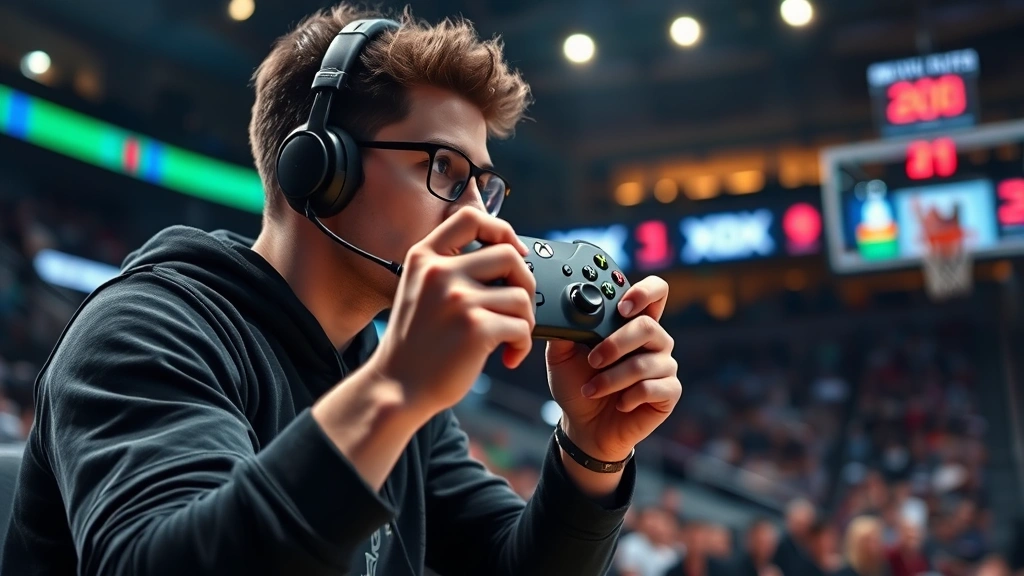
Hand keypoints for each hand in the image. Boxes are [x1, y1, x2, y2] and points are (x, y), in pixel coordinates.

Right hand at [369, 207, 535, 416]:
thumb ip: (450, 268)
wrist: (397, 388)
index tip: (515, 251)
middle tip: (518, 308)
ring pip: (521, 296)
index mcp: (424, 258)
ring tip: (509, 338)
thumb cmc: (414, 345)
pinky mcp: (475, 328)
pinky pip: (521, 326)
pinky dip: (522, 344)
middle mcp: (439, 273)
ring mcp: (457, 299)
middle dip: (525, 283)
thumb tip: (507, 255)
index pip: (471, 218)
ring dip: (525, 321)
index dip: (502, 230)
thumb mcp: (419, 291)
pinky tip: (508, 356)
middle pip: (509, 255)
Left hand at [546, 276, 680, 461]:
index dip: (645, 292)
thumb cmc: (577, 385)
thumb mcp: (561, 355)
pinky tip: (619, 403)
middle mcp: (654, 340)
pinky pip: (653, 387)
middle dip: (616, 343)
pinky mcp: (669, 392)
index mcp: (632, 323)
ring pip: (646, 362)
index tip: (622, 306)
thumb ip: (566, 329)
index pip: (655, 292)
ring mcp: (664, 365)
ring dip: (612, 378)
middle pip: (648, 326)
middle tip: (593, 360)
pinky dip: (629, 397)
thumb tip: (565, 310)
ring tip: (591, 390)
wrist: (584, 426)